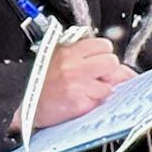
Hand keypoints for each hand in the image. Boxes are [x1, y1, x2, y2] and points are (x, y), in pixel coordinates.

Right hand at [11, 39, 135, 131]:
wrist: (27, 107)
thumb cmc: (44, 83)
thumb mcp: (60, 59)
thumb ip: (88, 57)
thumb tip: (124, 69)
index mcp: (67, 51)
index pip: (104, 45)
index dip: (103, 54)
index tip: (96, 62)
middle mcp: (72, 65)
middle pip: (112, 62)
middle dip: (108, 71)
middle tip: (95, 77)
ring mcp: (76, 85)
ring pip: (109, 85)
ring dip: (101, 90)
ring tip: (83, 92)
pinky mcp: (79, 104)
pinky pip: (100, 102)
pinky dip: (94, 103)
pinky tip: (79, 101)